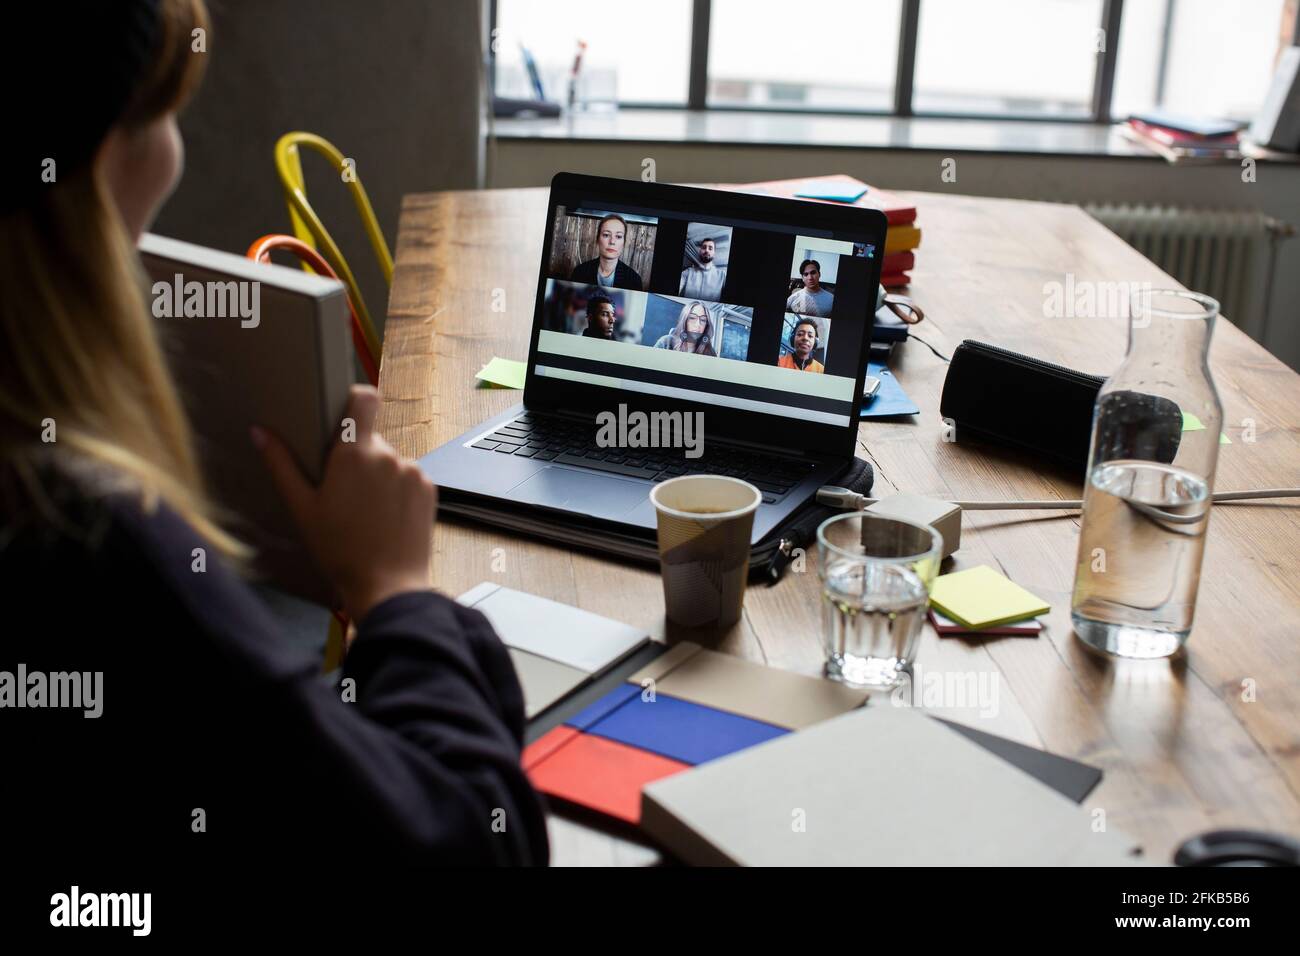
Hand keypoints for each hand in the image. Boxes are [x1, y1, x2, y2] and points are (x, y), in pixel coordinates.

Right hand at [252, 385, 436, 620]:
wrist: (387, 585)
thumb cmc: (340, 551)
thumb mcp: (302, 508)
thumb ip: (281, 465)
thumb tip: (260, 432)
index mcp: (355, 453)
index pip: (364, 398)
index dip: (355, 400)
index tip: (344, 413)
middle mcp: (389, 455)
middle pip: (371, 440)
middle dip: (357, 457)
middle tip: (342, 491)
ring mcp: (413, 471)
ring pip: (390, 461)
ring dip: (378, 477)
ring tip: (365, 512)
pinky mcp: (430, 489)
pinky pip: (409, 478)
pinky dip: (397, 491)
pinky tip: (385, 518)